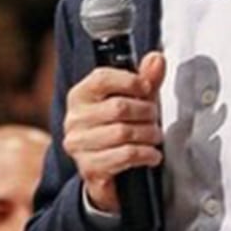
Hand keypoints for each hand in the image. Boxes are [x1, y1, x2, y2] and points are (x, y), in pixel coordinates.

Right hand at [61, 51, 165, 214]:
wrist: (105, 172)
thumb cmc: (117, 128)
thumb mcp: (132, 101)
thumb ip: (144, 80)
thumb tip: (157, 58)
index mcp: (80, 95)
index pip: (101, 78)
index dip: (130, 81)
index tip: (147, 88)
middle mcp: (74, 119)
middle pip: (118, 107)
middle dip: (146, 112)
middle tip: (155, 118)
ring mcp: (79, 144)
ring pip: (124, 132)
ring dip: (148, 134)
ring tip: (156, 136)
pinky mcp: (89, 167)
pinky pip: (124, 155)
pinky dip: (145, 154)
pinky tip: (153, 155)